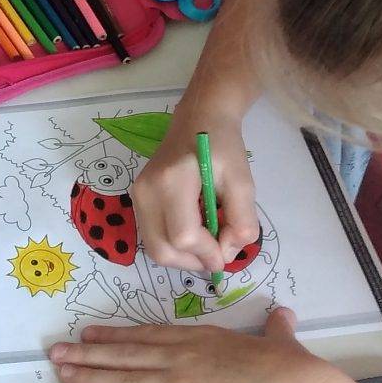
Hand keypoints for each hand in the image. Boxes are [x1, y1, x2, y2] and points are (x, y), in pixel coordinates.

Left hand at [49, 307, 333, 382]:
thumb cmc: (287, 368)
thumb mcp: (277, 340)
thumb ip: (276, 329)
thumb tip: (285, 316)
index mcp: (198, 338)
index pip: (147, 335)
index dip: (115, 335)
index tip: (90, 333)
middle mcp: (177, 357)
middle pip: (123, 354)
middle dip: (88, 352)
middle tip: (56, 350)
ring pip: (120, 378)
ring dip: (87, 374)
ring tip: (60, 371)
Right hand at [130, 110, 256, 270]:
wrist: (198, 120)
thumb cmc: (223, 147)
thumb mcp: (243, 183)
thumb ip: (242, 223)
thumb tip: (226, 254)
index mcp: (172, 180)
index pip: (183, 235)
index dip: (208, 253)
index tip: (228, 251)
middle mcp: (147, 190)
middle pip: (161, 250)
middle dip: (193, 262)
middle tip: (217, 255)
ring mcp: (138, 195)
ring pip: (155, 248)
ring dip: (184, 257)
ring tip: (207, 242)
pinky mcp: (138, 199)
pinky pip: (153, 236)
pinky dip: (175, 245)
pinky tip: (194, 232)